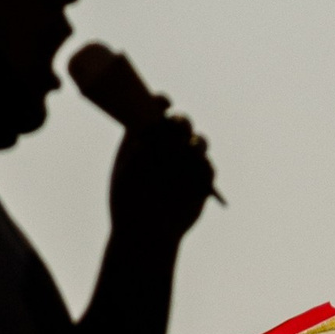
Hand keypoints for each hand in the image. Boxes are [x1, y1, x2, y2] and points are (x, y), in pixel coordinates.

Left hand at [108, 102, 217, 245]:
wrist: (144, 231)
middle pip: (181, 122)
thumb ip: (137, 154)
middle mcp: (169, 143)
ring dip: (196, 142)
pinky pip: (208, 168)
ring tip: (190, 147)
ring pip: (199, 142)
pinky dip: (204, 167)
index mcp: (147, 134)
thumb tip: (147, 139)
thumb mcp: (126, 173)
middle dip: (181, 121)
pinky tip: (198, 169)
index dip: (161, 102)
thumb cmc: (128, 200)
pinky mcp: (202, 180)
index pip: (156, 109)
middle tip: (176, 124)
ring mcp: (187, 161)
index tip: (161, 103)